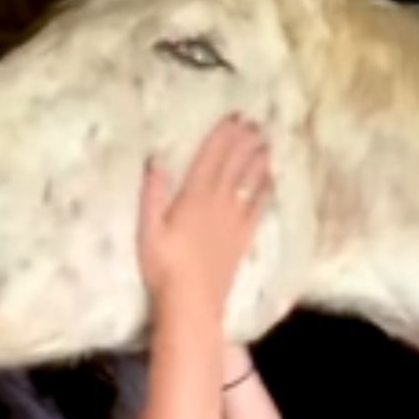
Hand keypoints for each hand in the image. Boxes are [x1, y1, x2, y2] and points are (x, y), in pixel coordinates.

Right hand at [137, 115, 271, 318]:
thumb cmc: (163, 267)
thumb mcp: (148, 230)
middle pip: (233, 165)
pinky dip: (264, 192)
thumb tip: (155, 161)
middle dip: (243, 142)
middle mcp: (218, 203)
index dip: (223, 135)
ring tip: (266, 142)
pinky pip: (257, 209)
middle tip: (255, 122)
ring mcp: (234, 221)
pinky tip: (270, 181)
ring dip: (257, 161)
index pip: (211, 158)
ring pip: (249, 182)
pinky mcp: (242, 239)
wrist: (192, 302)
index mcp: (194, 197)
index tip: (234, 117)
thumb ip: (152, 194)